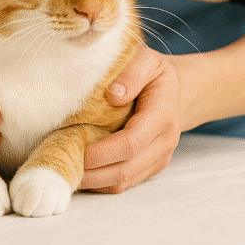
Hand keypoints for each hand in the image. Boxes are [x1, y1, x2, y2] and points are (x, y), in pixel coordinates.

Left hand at [80, 47, 184, 192]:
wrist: (180, 92)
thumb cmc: (157, 74)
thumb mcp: (148, 61)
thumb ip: (133, 74)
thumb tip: (113, 95)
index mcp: (162, 114)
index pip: (131, 143)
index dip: (102, 152)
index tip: (78, 150)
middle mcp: (165, 141)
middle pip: (125, 169)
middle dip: (93, 173)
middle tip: (64, 165)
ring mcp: (160, 157)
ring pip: (124, 182)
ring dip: (95, 182)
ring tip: (69, 170)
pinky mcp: (152, 167)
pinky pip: (126, 183)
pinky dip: (103, 182)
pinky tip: (85, 171)